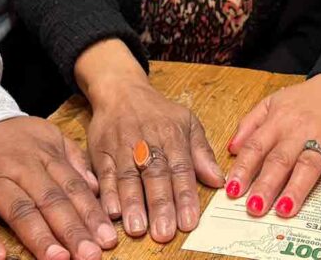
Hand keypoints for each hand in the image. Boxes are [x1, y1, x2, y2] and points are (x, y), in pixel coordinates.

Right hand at [0, 116, 117, 259]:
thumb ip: (72, 159)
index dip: (91, 214)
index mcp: (44, 155)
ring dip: (39, 236)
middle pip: (50, 201)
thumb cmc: (11, 138)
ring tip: (59, 259)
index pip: (72, 187)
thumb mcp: (47, 136)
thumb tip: (97, 188)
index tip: (107, 238)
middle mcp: (20, 168)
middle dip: (72, 230)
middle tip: (91, 255)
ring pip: (19, 210)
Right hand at [86, 80, 224, 241]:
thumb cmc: (158, 111)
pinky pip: (104, 173)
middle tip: (164, 231)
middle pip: (154, 175)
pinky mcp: (101, 151)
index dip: (185, 196)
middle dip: (159, 204)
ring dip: (132, 203)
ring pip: (128, 176)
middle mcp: (147, 141)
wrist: (121, 90)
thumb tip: (219, 180)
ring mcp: (122, 146)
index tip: (189, 221)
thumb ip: (202, 152)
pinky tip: (112, 212)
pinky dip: (107, 192)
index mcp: (172, 135)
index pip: (180, 168)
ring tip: (137, 228)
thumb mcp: (187, 122)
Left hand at [226, 74, 320, 217]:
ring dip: (296, 188)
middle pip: (280, 160)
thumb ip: (251, 123)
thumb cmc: (311, 99)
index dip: (243, 169)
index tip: (232, 190)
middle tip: (254, 208)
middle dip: (265, 185)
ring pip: (308, 165)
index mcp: (279, 121)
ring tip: (284, 209)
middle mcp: (300, 131)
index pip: (256, 147)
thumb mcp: (274, 101)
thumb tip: (232, 149)